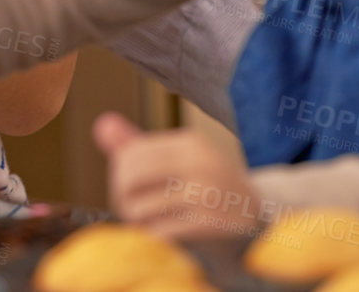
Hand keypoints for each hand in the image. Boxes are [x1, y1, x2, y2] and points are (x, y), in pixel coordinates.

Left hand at [93, 112, 258, 238]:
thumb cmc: (207, 185)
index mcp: (190, 142)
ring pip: (140, 206)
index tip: (125, 188)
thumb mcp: (179, 159)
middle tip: (128, 208)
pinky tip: (160, 233)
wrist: (258, 215)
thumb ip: (139, 145)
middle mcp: (199, 162)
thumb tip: (101, 124)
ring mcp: (206, 193)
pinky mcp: (210, 223)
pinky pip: (159, 230)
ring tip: (145, 222)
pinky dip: (152, 235)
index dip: (119, 173)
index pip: (132, 152)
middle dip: (121, 195)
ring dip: (136, 219)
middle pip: (131, 176)